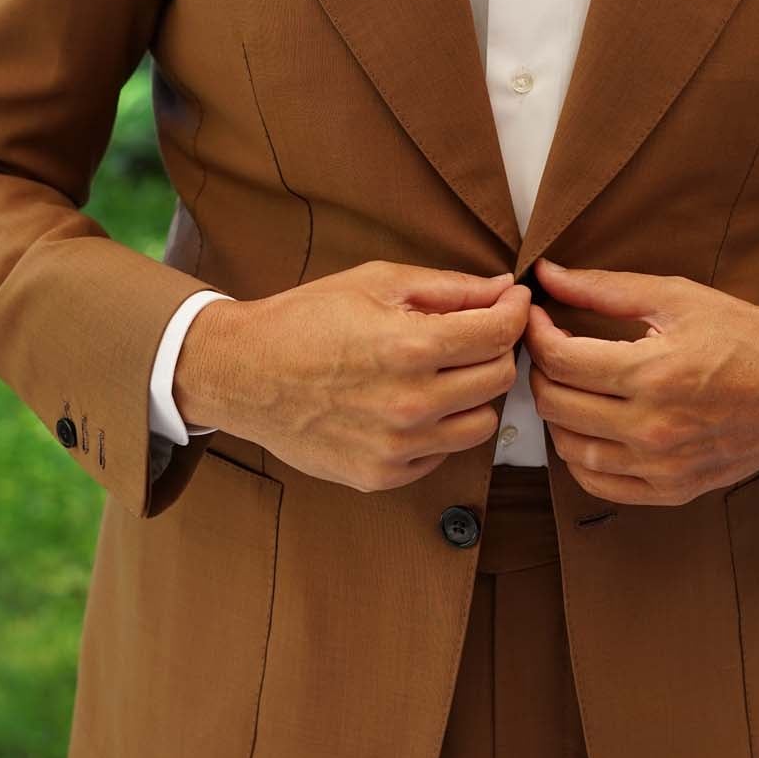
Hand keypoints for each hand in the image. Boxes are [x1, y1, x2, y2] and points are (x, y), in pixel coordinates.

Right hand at [173, 260, 529, 491]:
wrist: (243, 374)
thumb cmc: (306, 319)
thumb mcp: (376, 282)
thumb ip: (449, 288)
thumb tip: (504, 290)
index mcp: (409, 348)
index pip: (499, 334)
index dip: (515, 312)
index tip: (512, 303)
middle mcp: (409, 404)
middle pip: (498, 379)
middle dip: (495, 349)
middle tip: (475, 334)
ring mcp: (396, 448)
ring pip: (481, 424)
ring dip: (472, 395)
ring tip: (442, 372)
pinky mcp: (381, 476)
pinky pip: (442, 454)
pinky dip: (438, 428)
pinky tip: (410, 404)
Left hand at [524, 256, 758, 505]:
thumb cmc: (744, 336)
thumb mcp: (677, 297)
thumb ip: (604, 288)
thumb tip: (547, 275)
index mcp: (653, 374)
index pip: (559, 360)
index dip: (535, 333)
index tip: (537, 316)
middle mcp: (653, 428)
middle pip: (556, 404)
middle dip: (540, 370)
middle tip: (549, 347)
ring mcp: (661, 466)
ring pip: (569, 448)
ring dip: (556, 414)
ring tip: (568, 385)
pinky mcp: (671, 489)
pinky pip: (599, 483)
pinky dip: (579, 457)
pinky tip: (586, 428)